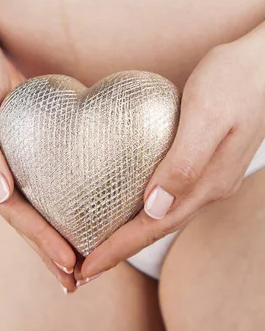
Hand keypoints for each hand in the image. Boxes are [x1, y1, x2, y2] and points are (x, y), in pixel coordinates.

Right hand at [0, 41, 76, 291]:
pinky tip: (75, 213)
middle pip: (21, 219)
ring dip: (51, 234)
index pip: (11, 212)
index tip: (68, 260)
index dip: (39, 237)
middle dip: (47, 249)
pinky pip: (38, 183)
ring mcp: (3, 165)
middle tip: (77, 280)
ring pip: (30, 206)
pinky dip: (54, 204)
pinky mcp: (18, 152)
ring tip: (78, 264)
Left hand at [79, 26, 264, 280]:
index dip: (118, 248)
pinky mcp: (205, 157)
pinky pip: (170, 191)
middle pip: (158, 227)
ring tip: (101, 241)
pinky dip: (145, 205)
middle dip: (120, 249)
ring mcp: (211, 174)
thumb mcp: (206, 116)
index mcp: (209, 182)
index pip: (155, 226)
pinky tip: (129, 199)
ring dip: (132, 230)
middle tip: (83, 267)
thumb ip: (184, 163)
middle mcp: (211, 185)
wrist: (262, 62)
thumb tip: (154, 207)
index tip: (85, 268)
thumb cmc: (233, 80)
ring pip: (165, 212)